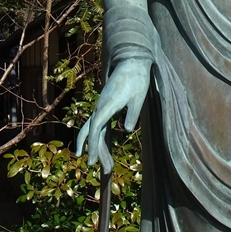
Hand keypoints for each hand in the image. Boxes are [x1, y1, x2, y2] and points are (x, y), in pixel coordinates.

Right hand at [75, 58, 150, 173]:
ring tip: (105, 166)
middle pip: (92, 132)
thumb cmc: (137, 78)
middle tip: (105, 170)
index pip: (95, 128)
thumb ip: (133, 113)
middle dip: (96, 152)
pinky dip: (98, 138)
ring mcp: (101, 106)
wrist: (132, 61)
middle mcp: (100, 106)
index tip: (92, 161)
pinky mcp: (105, 106)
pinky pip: (98, 125)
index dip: (92, 145)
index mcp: (107, 104)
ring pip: (93, 130)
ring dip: (97, 147)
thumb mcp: (139, 96)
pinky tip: (103, 148)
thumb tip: (127, 130)